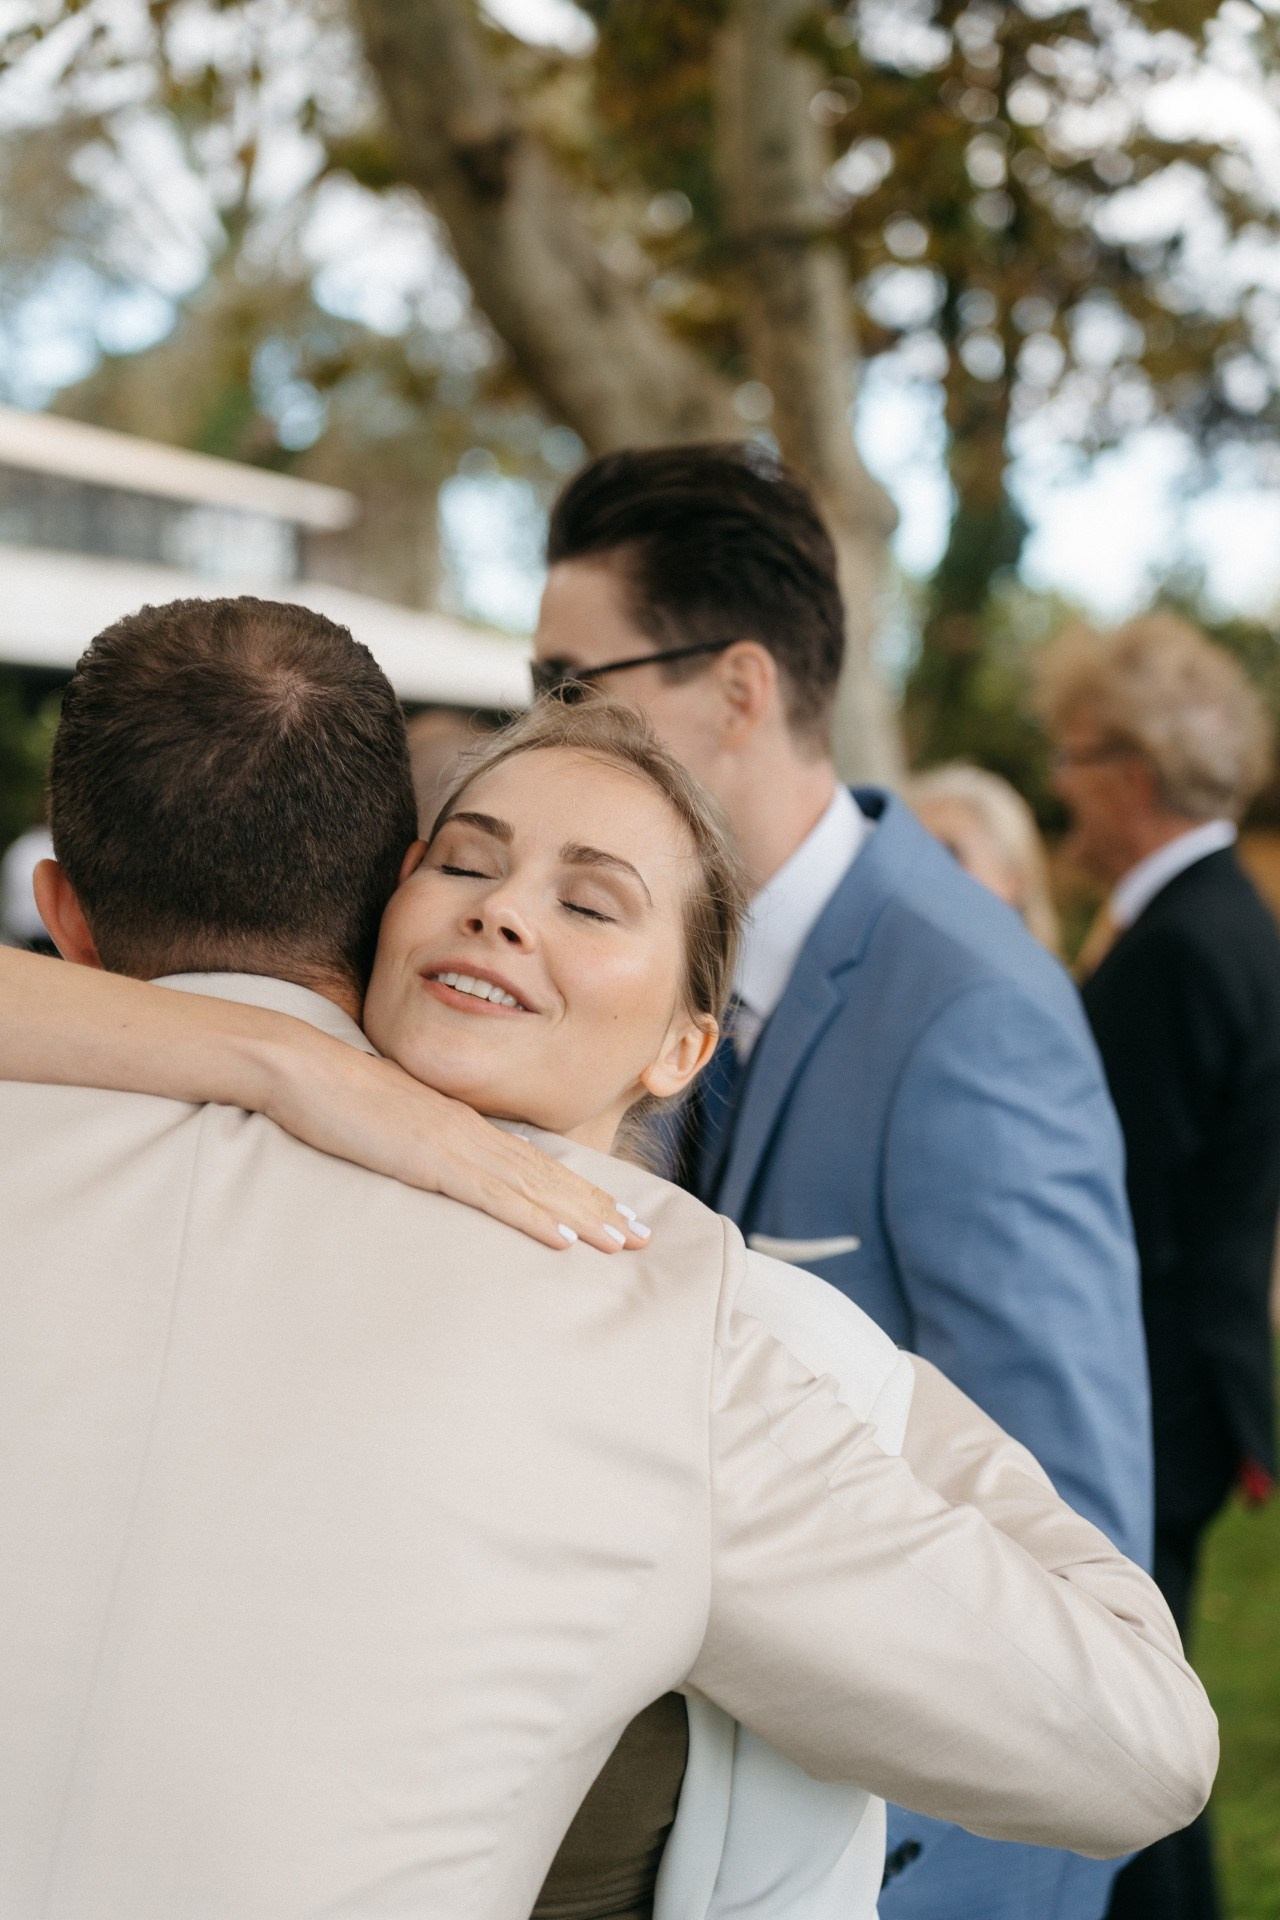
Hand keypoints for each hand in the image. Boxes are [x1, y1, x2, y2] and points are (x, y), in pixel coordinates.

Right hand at [267, 1040, 651, 1253]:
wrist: (304, 1071)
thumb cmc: (336, 1099)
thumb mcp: (391, 1126)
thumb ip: (422, 1147)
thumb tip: (439, 1169)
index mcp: (465, 1127)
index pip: (535, 1163)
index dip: (579, 1191)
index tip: (615, 1214)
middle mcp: (474, 1134)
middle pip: (550, 1177)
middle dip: (600, 1209)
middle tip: (643, 1237)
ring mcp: (457, 1146)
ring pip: (535, 1188)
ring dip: (582, 1219)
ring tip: (622, 1243)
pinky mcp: (433, 1161)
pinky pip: (494, 1196)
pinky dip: (533, 1219)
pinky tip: (563, 1241)